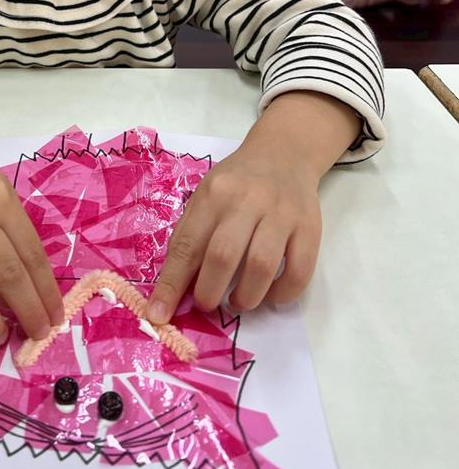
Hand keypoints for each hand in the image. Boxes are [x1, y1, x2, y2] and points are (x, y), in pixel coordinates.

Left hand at [147, 92, 359, 319]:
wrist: (284, 153)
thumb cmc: (237, 181)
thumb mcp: (206, 195)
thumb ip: (192, 234)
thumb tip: (173, 287)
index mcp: (214, 194)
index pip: (187, 244)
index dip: (172, 283)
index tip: (159, 315)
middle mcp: (246, 200)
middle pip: (223, 255)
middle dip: (209, 292)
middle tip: (208, 304)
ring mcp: (281, 213)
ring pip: (261, 265)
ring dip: (246, 296)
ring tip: (239, 302)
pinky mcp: (309, 226)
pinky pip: (299, 270)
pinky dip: (283, 293)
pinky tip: (271, 295)